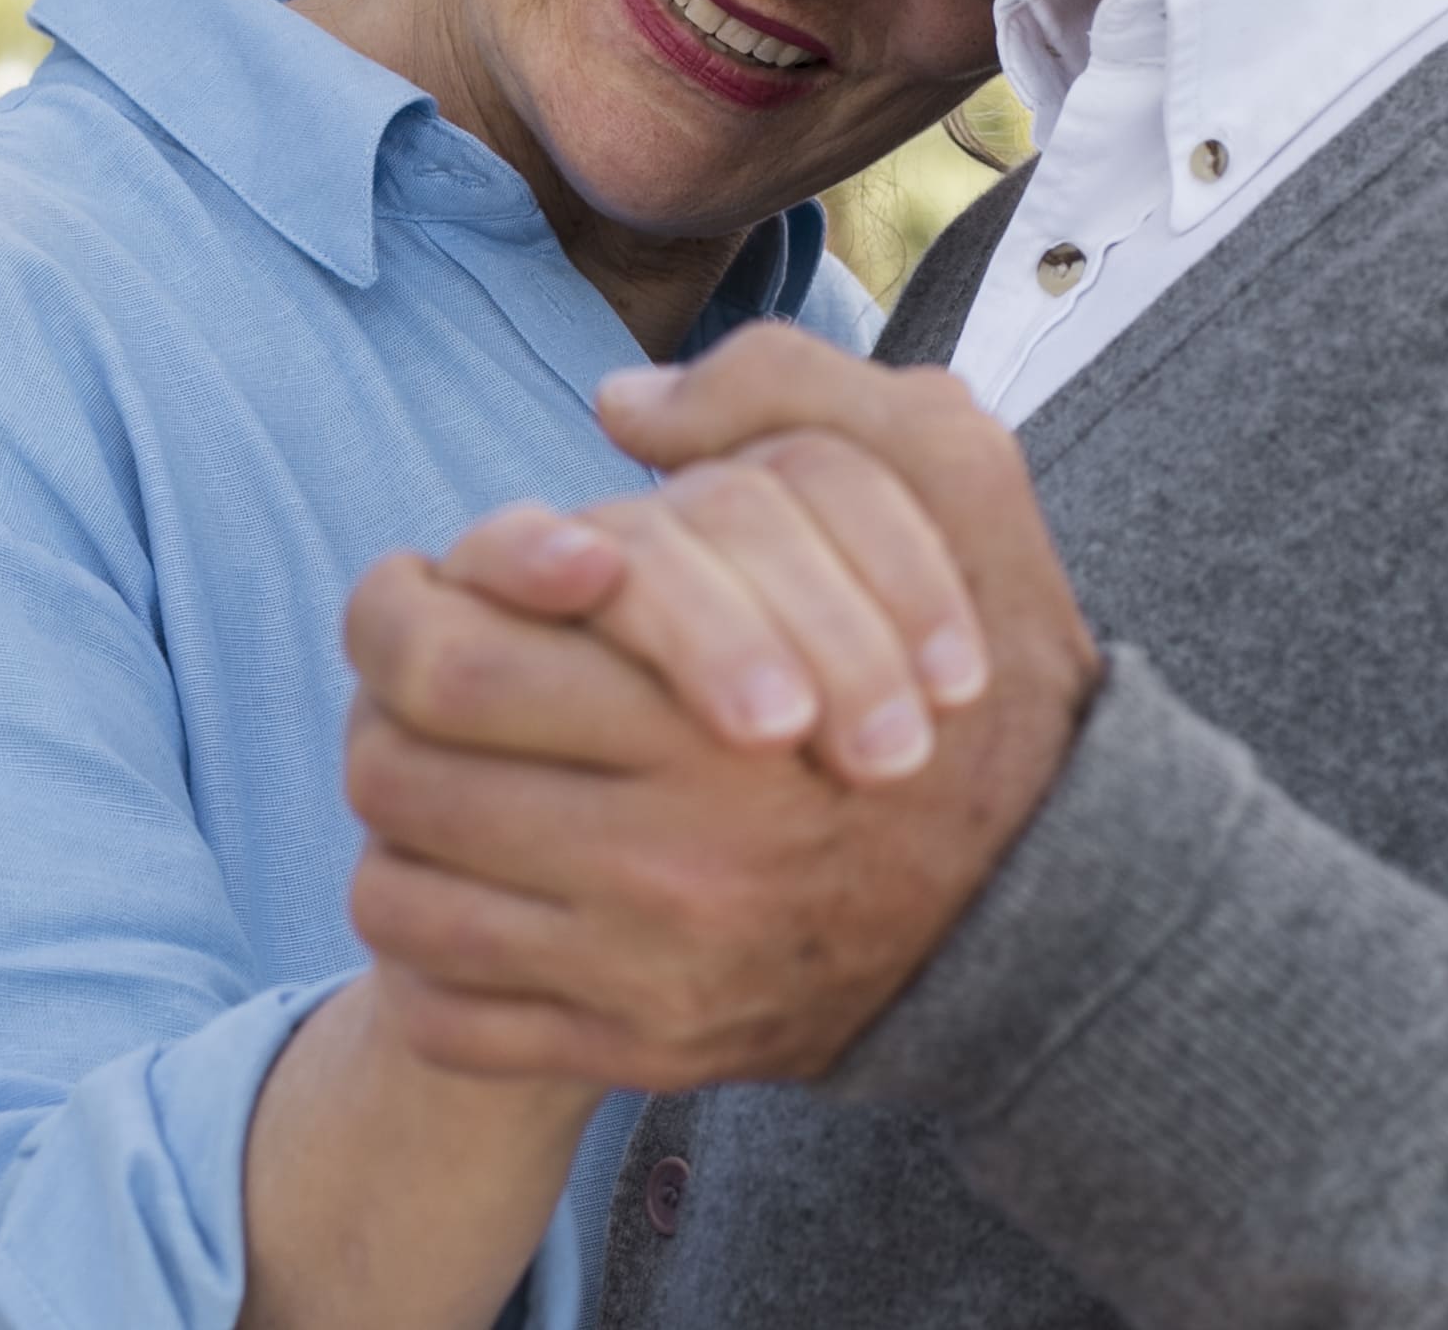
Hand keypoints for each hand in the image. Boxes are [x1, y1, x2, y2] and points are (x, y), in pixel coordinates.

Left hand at [341, 326, 1099, 1088]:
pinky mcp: (642, 1055)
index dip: (397, 603)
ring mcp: (648, 975)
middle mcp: (666, 861)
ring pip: (398, 899)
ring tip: (445, 773)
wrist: (1065, 902)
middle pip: (395, 775)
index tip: (424, 582)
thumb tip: (619, 406)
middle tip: (421, 679)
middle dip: (382, 709)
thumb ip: (787, 392)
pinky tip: (480, 888)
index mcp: (707, 714)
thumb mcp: (948, 472)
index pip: (440, 658)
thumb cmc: (993, 668)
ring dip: (397, 829)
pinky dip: (428, 956)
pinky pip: (445, 1016)